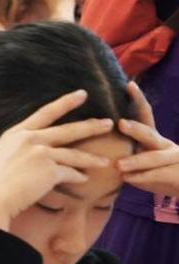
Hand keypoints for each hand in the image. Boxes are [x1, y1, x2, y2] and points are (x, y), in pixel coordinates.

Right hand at [0, 89, 114, 230]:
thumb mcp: (1, 156)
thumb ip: (19, 150)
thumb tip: (33, 154)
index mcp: (16, 133)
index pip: (46, 112)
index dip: (65, 102)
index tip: (81, 95)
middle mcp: (30, 138)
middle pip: (69, 130)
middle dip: (91, 126)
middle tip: (108, 123)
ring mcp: (41, 153)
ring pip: (74, 154)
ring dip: (91, 158)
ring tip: (105, 161)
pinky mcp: (50, 170)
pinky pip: (71, 173)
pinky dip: (78, 177)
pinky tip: (84, 179)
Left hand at [114, 81, 178, 195]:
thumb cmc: (153, 173)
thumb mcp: (139, 159)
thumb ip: (123, 148)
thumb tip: (93, 130)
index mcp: (153, 138)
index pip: (146, 115)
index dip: (139, 99)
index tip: (129, 84)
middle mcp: (165, 144)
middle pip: (150, 135)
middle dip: (136, 129)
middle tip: (121, 124)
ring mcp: (174, 158)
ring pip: (155, 157)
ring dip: (137, 161)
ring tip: (119, 166)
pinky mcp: (178, 174)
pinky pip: (159, 175)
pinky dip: (143, 177)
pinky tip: (128, 179)